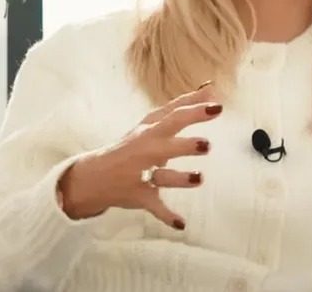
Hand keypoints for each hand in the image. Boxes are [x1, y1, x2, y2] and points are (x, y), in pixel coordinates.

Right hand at [58, 81, 220, 229]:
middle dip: (184, 143)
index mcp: (150, 128)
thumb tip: (211, 88)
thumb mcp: (153, 123)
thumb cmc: (133, 144)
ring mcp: (141, 172)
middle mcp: (146, 147)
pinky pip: (155, 206)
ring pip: (161, 176)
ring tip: (198, 178)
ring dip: (179, 178)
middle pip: (165, 143)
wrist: (95, 175)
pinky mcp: (139, 194)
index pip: (173, 114)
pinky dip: (166, 216)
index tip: (217, 102)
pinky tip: (181, 223)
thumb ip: (182, 106)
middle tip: (206, 145)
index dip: (194, 108)